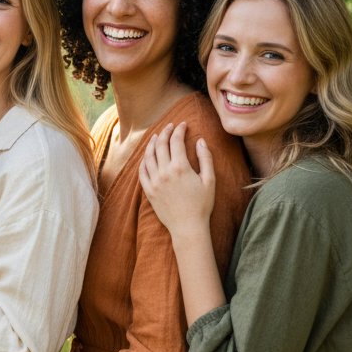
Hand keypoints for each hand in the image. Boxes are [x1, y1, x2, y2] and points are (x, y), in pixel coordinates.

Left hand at [137, 122, 214, 240]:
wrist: (188, 227)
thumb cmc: (202, 204)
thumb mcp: (209, 180)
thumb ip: (205, 158)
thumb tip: (200, 141)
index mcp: (180, 167)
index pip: (176, 141)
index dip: (179, 130)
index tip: (183, 125)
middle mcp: (164, 172)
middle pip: (160, 144)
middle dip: (165, 132)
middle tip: (169, 126)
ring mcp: (154, 181)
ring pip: (148, 156)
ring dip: (152, 143)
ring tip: (156, 137)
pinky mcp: (148, 190)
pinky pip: (142, 171)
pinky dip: (144, 160)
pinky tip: (147, 156)